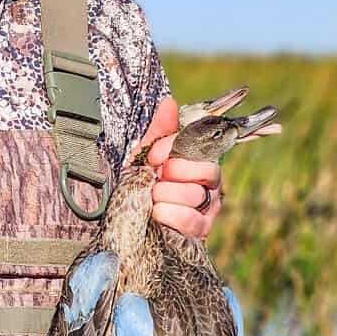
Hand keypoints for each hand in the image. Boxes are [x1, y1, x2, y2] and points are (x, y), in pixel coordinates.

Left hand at [138, 96, 222, 238]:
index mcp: (198, 162)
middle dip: (174, 173)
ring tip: (152, 198)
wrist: (127, 223)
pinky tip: (156, 214)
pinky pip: (191, 220)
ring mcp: (206, 210)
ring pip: (196, 195)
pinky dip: (168, 215)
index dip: (175, 149)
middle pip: (207, 171)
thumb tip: (169, 103)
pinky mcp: (199, 232)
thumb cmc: (141, 186)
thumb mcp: (144, 157)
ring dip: (165, 195)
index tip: (154, 156)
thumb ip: (159, 132)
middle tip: (157, 178)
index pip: (203, 146)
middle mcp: (208, 185)